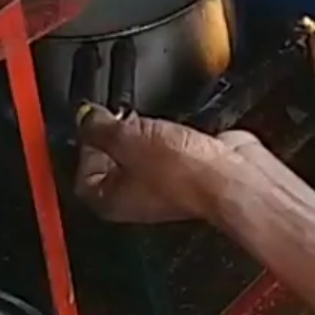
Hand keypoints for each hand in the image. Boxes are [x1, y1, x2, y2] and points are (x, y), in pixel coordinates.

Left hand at [74, 105, 279, 223]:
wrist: (231, 176)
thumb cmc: (183, 174)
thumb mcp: (128, 139)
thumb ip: (99, 126)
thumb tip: (85, 117)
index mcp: (110, 201)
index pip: (82, 173)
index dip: (85, 145)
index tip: (92, 122)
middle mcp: (134, 197)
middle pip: (112, 161)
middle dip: (114, 135)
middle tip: (117, 114)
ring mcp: (162, 184)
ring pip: (140, 151)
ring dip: (142, 132)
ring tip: (148, 120)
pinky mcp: (186, 170)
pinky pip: (167, 147)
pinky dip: (167, 134)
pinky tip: (172, 125)